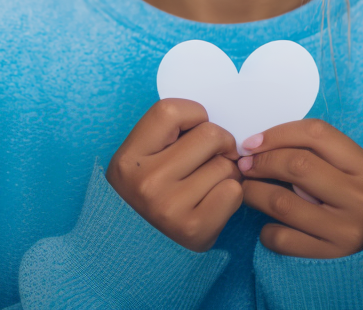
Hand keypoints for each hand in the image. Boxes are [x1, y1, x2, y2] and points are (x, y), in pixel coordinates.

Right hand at [106, 98, 243, 251]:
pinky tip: (213, 200)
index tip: (193, 129)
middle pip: (209, 134)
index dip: (192, 114)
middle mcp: (148, 181)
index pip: (171, 110)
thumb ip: (168, 135)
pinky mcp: (195, 230)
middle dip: (218, 142)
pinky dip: (230, 193)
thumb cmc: (145, 193)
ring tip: (207, 182)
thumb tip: (214, 123)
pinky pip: (233, 191)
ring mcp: (171, 207)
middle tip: (210, 156)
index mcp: (129, 158)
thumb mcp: (139, 160)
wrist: (134, 251)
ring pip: (225, 164)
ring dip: (225, 170)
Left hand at [238, 118, 362, 257]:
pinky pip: (282, 238)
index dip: (277, 134)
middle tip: (244, 166)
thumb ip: (309, 152)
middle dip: (262, 161)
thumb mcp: (339, 171)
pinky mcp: (330, 258)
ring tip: (246, 189)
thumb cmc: (342, 200)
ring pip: (283, 203)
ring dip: (254, 192)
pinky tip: (268, 225)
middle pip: (298, 164)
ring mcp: (348, 232)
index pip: (316, 134)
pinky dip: (266, 230)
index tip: (251, 143)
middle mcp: (362, 199)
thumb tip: (254, 146)